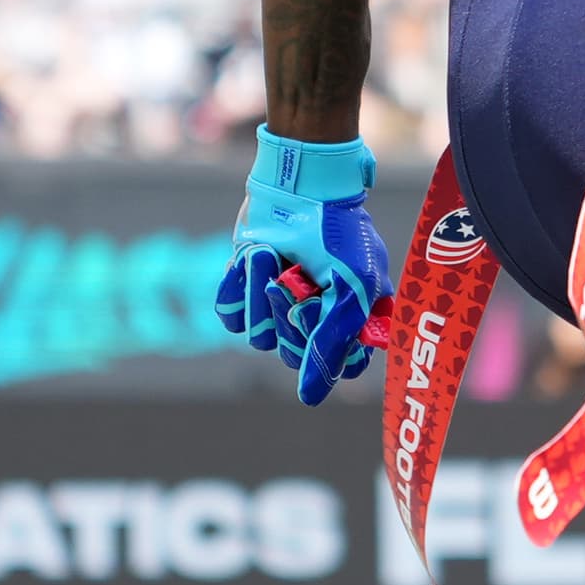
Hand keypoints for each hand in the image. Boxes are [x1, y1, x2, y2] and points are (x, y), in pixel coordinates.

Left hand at [214, 126, 393, 405]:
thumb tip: (309, 398)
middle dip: (289, 314)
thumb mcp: (353, 284)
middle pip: (293, 355)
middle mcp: (316, 320)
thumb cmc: (337, 232)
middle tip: (294, 280)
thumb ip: (334, 342)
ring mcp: (278, 309)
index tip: (323, 313)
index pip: (341, 366)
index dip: (328, 351)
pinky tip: (250, 257)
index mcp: (354, 318)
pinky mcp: (245, 295)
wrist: (296, 186)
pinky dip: (236, 286)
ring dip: (259, 292)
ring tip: (269, 254)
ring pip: (258, 337)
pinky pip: (230, 317)